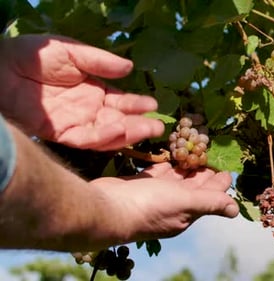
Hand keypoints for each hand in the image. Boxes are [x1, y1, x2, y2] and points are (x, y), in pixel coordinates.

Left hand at [0, 34, 163, 149]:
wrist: (1, 68)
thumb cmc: (35, 55)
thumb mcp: (72, 52)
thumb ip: (100, 61)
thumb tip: (130, 68)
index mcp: (94, 92)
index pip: (121, 103)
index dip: (137, 105)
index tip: (154, 105)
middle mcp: (88, 111)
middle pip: (118, 121)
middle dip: (139, 124)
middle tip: (158, 127)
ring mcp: (75, 123)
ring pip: (107, 134)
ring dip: (128, 133)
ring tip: (147, 130)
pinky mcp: (60, 133)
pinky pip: (86, 139)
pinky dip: (103, 137)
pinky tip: (118, 131)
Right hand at [90, 163, 238, 241]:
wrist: (105, 208)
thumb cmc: (149, 205)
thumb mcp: (186, 202)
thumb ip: (210, 203)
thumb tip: (235, 210)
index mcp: (186, 212)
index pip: (209, 196)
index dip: (219, 183)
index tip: (227, 168)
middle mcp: (172, 206)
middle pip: (193, 186)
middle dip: (203, 171)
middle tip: (211, 152)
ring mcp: (154, 196)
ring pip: (174, 179)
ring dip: (185, 165)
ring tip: (195, 149)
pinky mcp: (138, 186)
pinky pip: (156, 173)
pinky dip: (164, 164)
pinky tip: (170, 154)